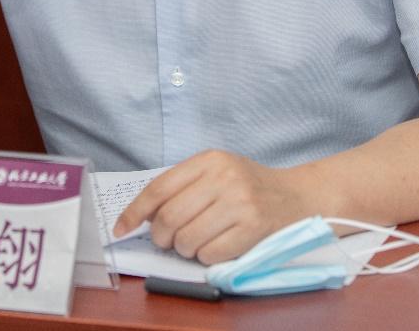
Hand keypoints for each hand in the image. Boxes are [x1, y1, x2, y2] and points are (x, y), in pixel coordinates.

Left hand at [113, 150, 311, 264]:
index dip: (135, 211)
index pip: (159, 187)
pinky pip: (210, 254)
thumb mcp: (218, 172)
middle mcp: (223, 177)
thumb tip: (144, 215)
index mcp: (209, 159)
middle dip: (162, 238)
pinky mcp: (252, 228)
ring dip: (185, 249)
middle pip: (169, 217)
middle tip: (168, 241)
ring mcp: (239, 202)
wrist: (298, 197)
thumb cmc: (250, 186)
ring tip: (196, 242)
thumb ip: (183, 186)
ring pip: (187, 239)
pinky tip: (216, 246)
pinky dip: (206, 257)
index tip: (120, 228)